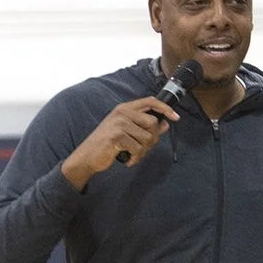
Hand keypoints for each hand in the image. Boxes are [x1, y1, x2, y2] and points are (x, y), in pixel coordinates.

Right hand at [62, 96, 182, 187]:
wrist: (86, 157)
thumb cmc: (106, 145)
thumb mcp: (126, 133)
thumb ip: (145, 127)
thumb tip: (165, 124)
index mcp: (124, 108)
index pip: (151, 102)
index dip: (165, 109)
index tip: (175, 118)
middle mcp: (122, 113)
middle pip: (152, 122)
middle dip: (152, 139)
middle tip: (143, 149)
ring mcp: (119, 123)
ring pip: (147, 137)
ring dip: (143, 151)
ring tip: (133, 155)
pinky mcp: (117, 136)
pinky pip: (138, 148)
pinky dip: (135, 157)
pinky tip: (128, 160)